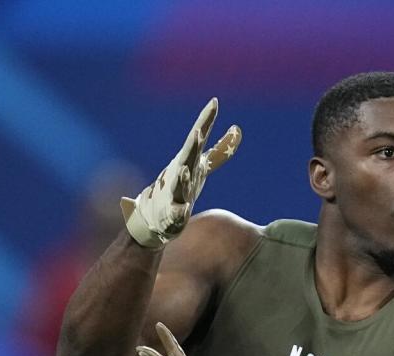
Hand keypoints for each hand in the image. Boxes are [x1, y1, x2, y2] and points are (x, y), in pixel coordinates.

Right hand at [121, 98, 241, 248]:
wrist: (156, 215)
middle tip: (200, 130)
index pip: (199, 138)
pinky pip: (175, 213)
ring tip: (184, 169)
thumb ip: (220, 150)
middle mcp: (181, 172)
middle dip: (193, 144)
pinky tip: (183, 211)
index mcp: (189, 161)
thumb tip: (237, 129)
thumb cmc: (180, 186)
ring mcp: (175, 192)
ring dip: (182, 176)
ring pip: (179, 184)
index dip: (206, 121)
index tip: (215, 102)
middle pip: (188, 156)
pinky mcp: (172, 214)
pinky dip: (178, 212)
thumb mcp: (202, 166)